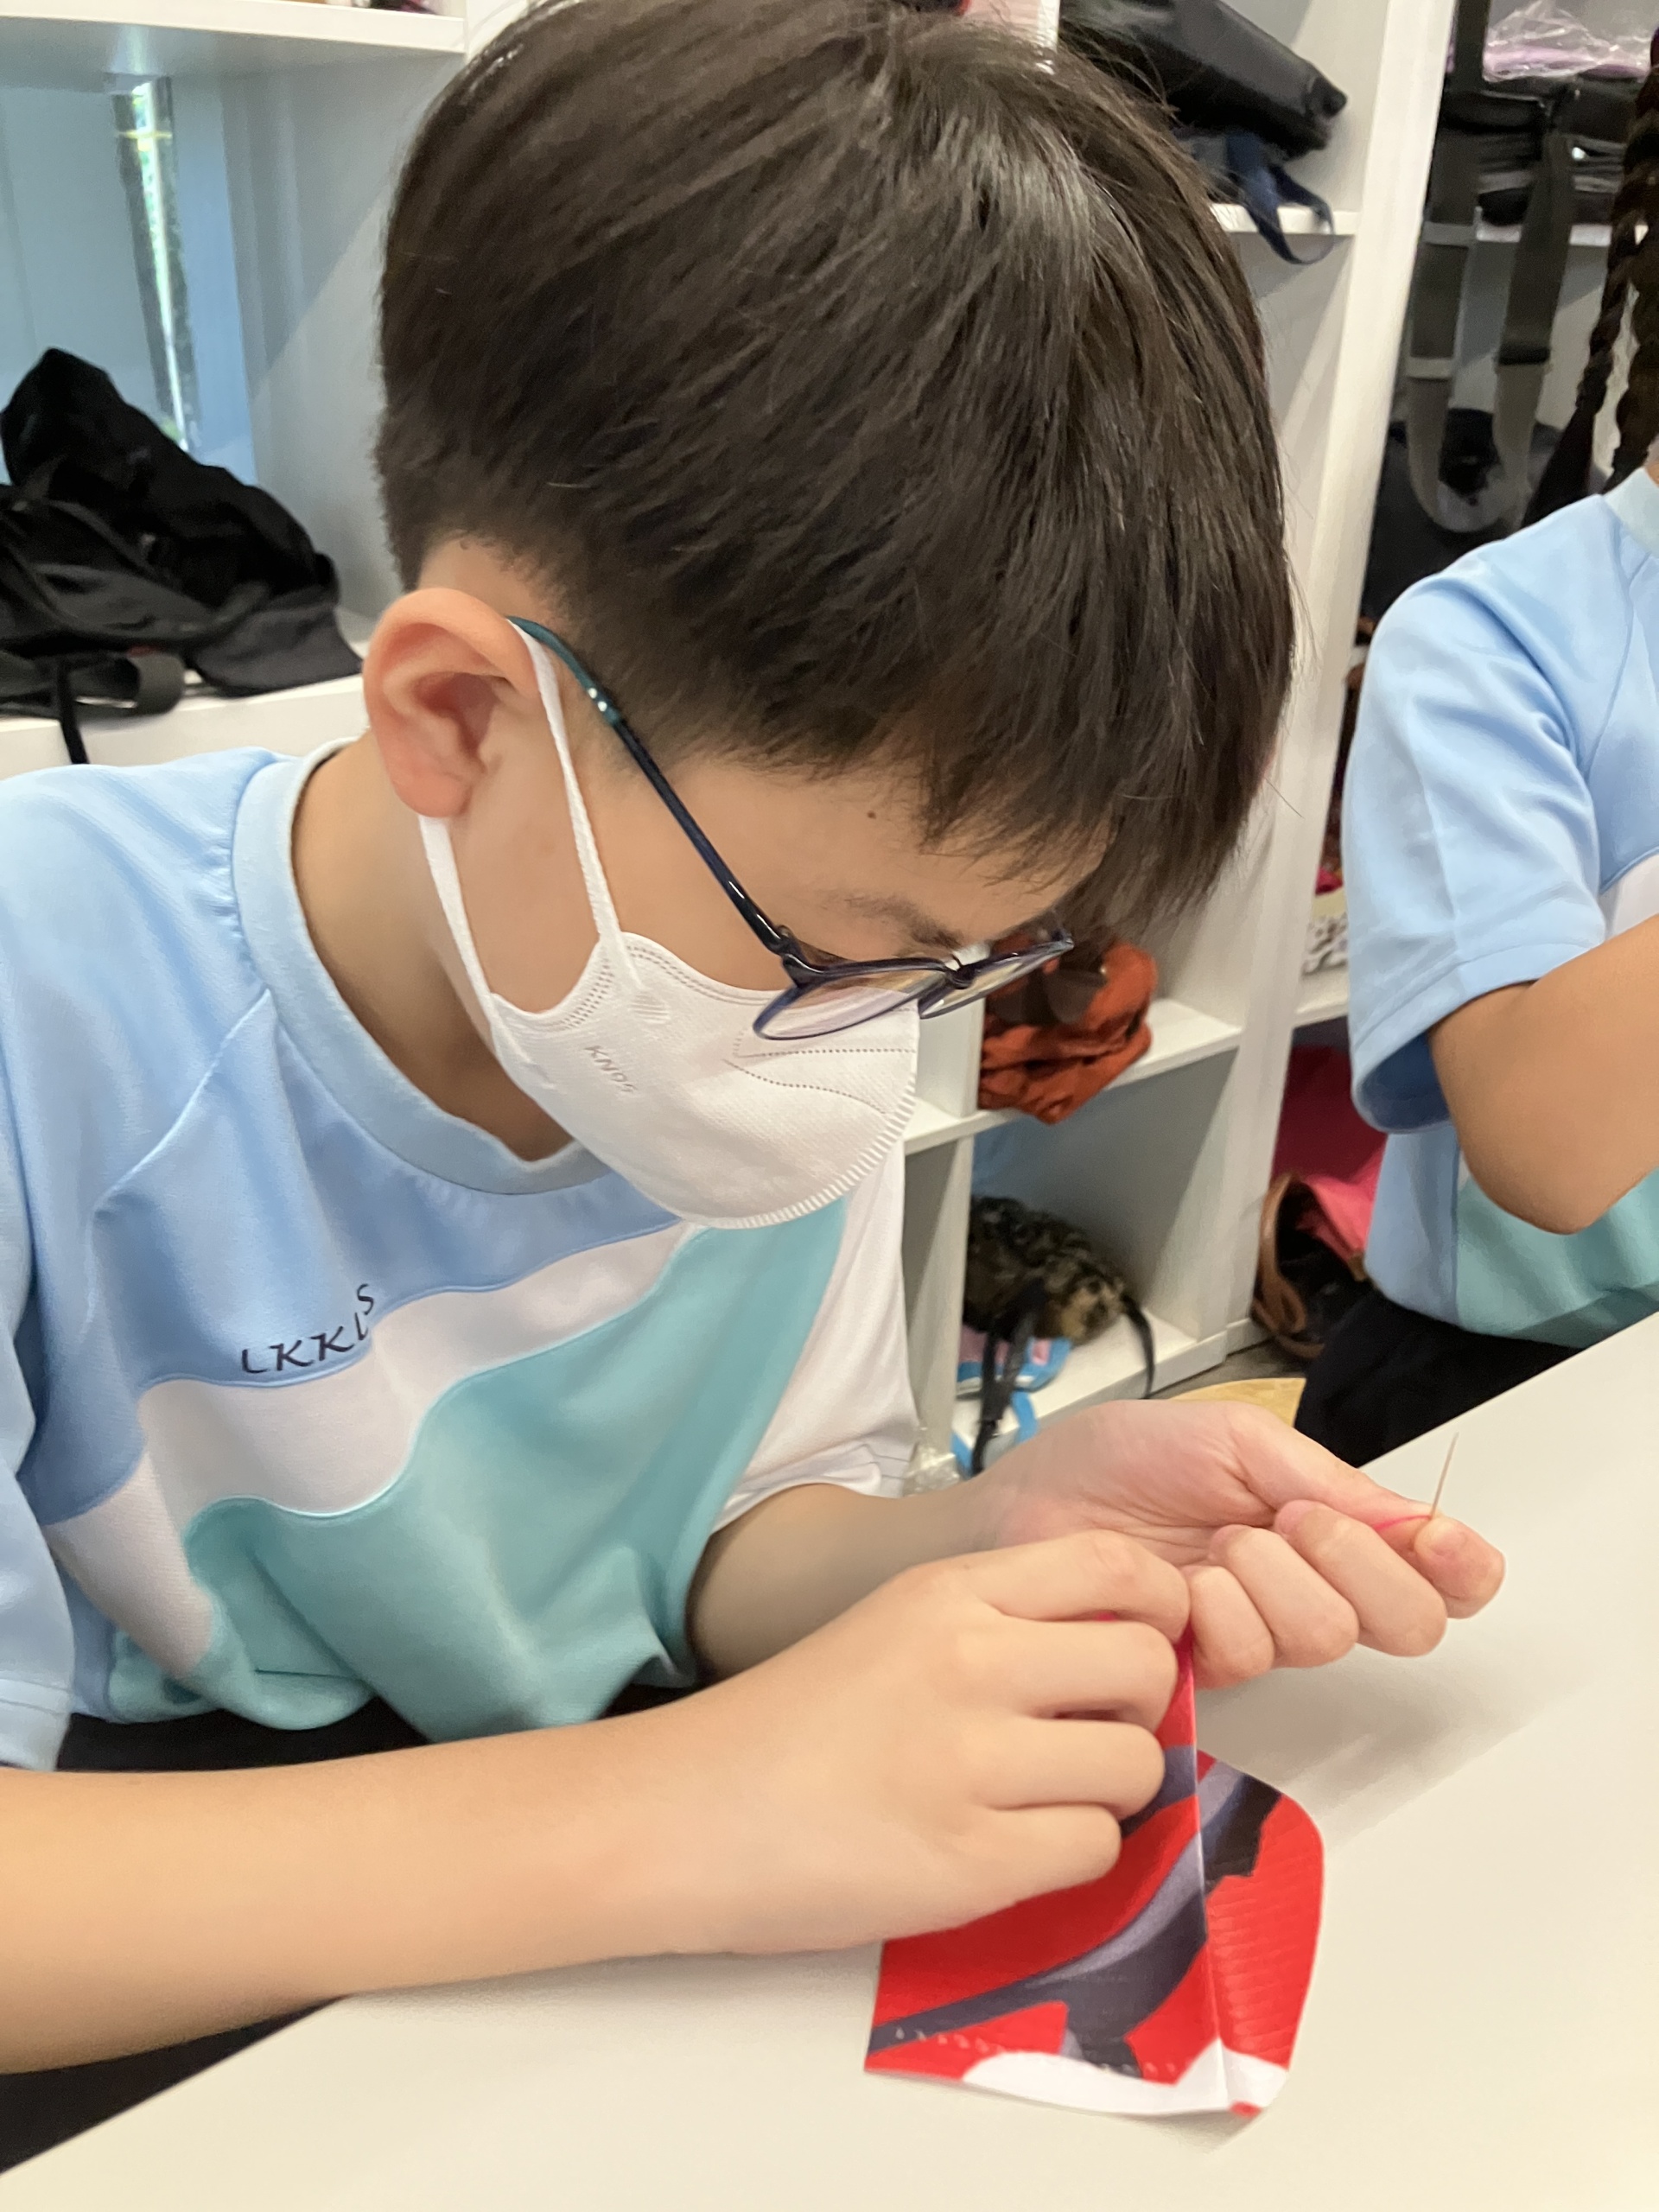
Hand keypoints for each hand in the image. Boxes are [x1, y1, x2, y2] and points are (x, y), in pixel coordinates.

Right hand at [645, 1531, 1186, 1953]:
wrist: (687, 1814)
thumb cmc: (791, 1723)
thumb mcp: (895, 1624)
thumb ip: (998, 1622)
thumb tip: (1122, 1652)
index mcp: (949, 1591)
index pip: (1115, 1563)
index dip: (1157, 1609)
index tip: (1135, 1648)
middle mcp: (970, 1661)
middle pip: (1147, 1666)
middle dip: (1141, 1710)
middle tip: (1089, 1736)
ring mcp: (972, 1762)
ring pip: (1136, 1767)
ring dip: (1107, 1793)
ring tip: (1043, 1799)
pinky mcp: (971, 1861)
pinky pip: (1093, 1850)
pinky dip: (1068, 1856)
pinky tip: (1007, 1848)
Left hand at [975, 1400, 1504, 1689]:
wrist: (1021, 1505)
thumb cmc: (1114, 1463)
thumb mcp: (1228, 1439)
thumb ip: (1323, 1479)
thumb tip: (1418, 1521)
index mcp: (1327, 1528)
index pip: (1438, 1573)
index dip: (1460, 1567)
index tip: (1436, 1540)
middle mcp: (1308, 1590)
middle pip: (1409, 1622)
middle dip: (1360, 1564)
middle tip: (1293, 1523)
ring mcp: (1259, 1636)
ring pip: (1328, 1636)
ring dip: (1274, 1575)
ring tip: (1215, 1544)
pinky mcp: (1206, 1674)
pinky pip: (1254, 1656)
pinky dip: (1221, 1609)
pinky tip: (1183, 1585)